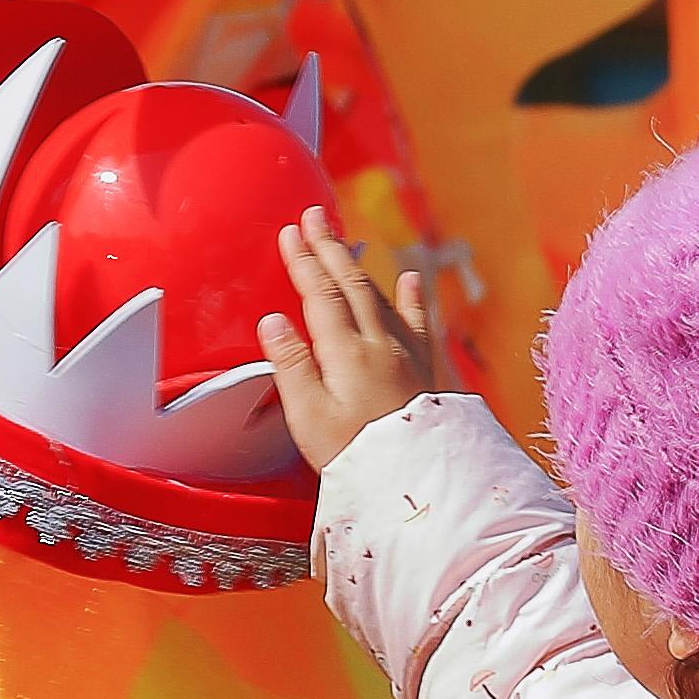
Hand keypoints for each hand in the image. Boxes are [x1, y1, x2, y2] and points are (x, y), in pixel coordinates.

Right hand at [254, 212, 442, 475]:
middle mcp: (380, 343)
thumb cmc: (357, 455)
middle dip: (330, 247)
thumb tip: (273, 322)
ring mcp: (407, 354)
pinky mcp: (425, 369)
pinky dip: (412, 295)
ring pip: (381, 295)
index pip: (321, 294)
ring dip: (360, 264)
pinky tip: (410, 277)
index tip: (291, 233)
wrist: (417, 481)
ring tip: (344, 241)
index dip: (304, 261)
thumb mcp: (309, 417)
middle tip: (315, 216)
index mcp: (346, 352)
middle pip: (352, 283)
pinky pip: (419, 320)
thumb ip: (290, 366)